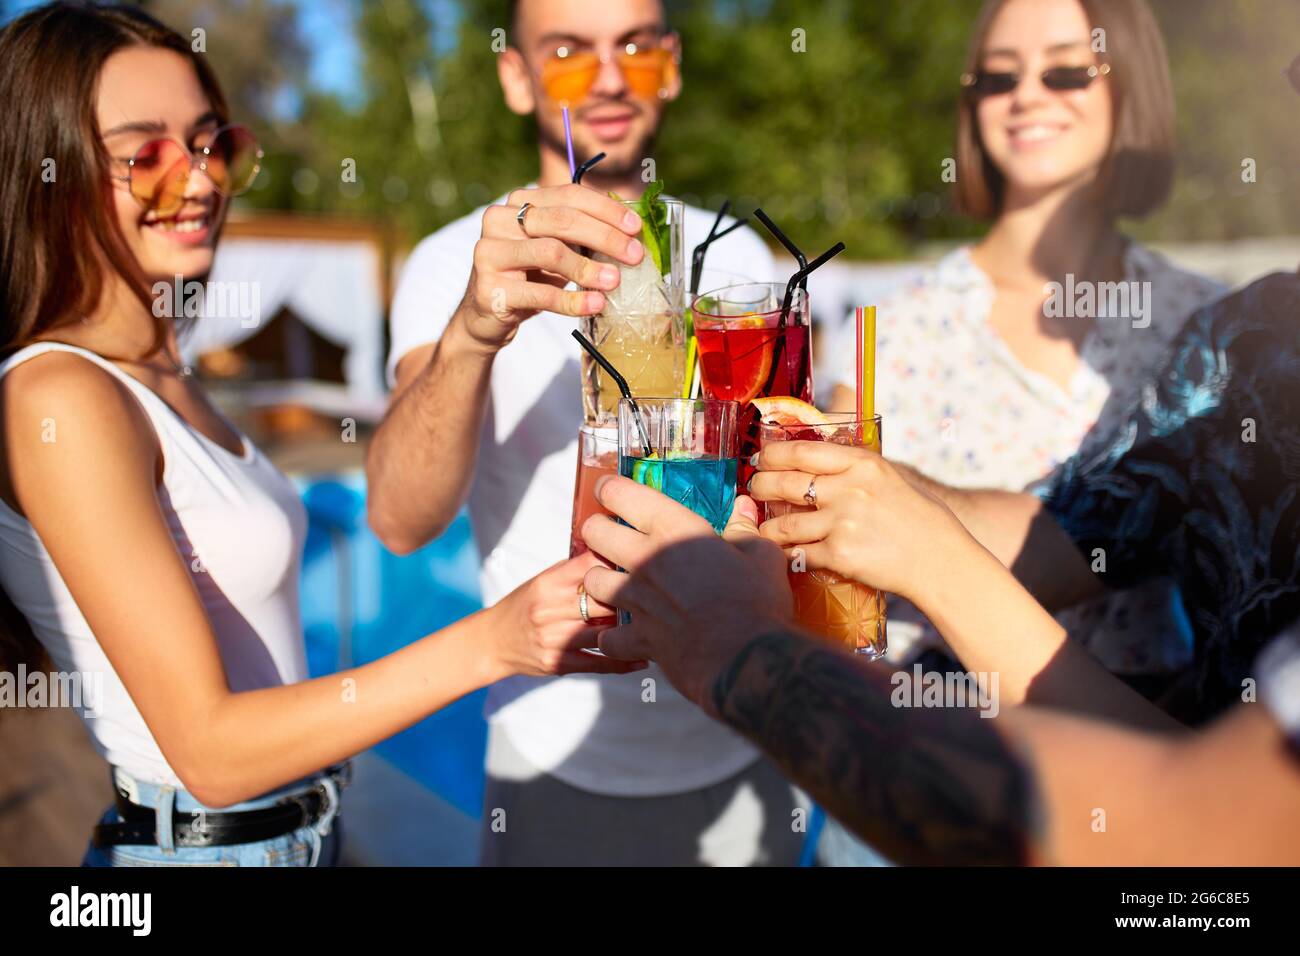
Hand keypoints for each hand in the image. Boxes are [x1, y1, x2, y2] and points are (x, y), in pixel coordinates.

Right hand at [456, 183, 644, 350]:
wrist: (486, 314)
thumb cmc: (529, 276)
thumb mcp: (555, 248)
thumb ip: (582, 235)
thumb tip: (631, 232)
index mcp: (519, 201)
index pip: (569, 195)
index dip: (606, 210)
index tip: (636, 227)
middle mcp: (500, 219)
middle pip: (562, 220)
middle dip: (605, 237)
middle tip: (635, 256)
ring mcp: (491, 253)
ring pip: (551, 252)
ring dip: (589, 268)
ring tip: (615, 281)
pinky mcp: (491, 289)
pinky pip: (541, 294)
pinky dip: (573, 301)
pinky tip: (595, 304)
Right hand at [490, 550, 645, 676]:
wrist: (492, 642)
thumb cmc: (523, 606)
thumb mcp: (542, 581)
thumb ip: (573, 572)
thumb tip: (613, 555)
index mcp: (548, 583)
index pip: (590, 567)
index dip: (617, 564)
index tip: (639, 562)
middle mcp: (551, 609)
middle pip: (604, 600)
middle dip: (629, 597)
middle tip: (656, 594)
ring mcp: (554, 638)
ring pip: (605, 631)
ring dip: (631, 628)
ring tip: (656, 623)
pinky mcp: (558, 662)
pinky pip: (599, 662)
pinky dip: (624, 661)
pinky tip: (644, 657)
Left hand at [581, 477, 793, 711]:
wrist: (744, 658)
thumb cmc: (755, 601)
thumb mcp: (761, 556)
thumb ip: (745, 530)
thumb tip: (744, 508)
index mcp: (674, 529)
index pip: (624, 494)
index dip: (611, 488)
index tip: (609, 488)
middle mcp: (646, 560)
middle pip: (595, 533)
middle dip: (597, 529)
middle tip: (607, 531)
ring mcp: (637, 600)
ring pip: (592, 580)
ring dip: (599, 579)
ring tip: (613, 580)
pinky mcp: (637, 637)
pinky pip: (608, 637)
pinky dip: (613, 636)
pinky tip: (623, 633)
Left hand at [749, 441, 976, 603]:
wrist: (940, 560)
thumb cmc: (920, 519)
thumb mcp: (891, 478)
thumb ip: (854, 469)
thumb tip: (817, 463)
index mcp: (862, 464)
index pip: (802, 451)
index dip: (773, 454)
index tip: (761, 458)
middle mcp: (849, 489)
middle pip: (786, 483)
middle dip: (761, 486)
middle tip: (754, 489)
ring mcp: (842, 522)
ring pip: (784, 524)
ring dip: (766, 528)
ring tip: (760, 529)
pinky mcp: (839, 554)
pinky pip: (798, 554)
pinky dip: (784, 556)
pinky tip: (778, 556)